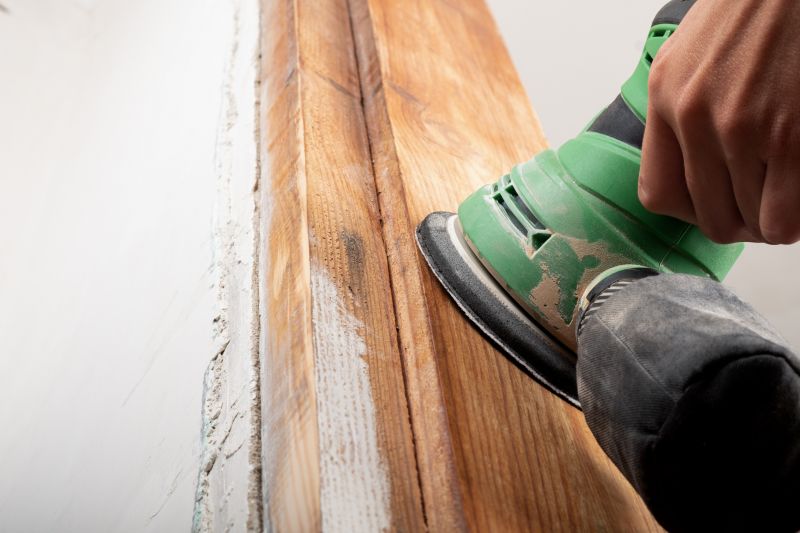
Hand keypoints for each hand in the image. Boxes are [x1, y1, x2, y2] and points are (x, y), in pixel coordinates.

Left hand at [639, 0, 799, 243]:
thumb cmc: (751, 11)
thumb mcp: (689, 57)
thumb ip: (680, 112)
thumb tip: (692, 171)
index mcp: (665, 98)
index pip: (658, 195)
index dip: (691, 212)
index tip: (716, 204)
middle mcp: (695, 119)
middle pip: (712, 219)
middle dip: (741, 221)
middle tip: (763, 204)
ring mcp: (742, 130)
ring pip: (754, 224)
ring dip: (774, 217)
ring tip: (785, 190)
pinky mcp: (790, 139)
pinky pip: (787, 216)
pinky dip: (796, 217)